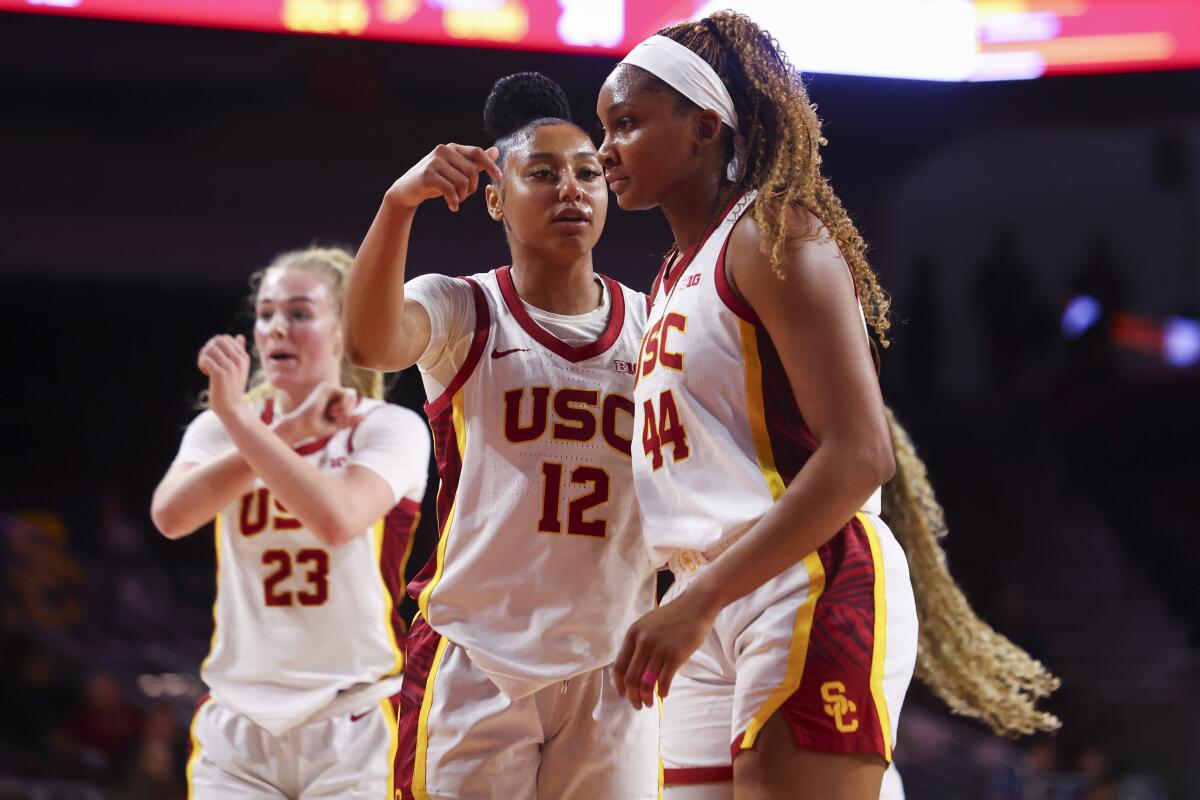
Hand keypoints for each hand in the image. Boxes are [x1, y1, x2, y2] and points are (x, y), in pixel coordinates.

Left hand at [198, 334, 250, 419]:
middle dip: (208, 348)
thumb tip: (239, 336)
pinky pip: (206, 359)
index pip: (225, 338)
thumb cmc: (233, 388)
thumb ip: (239, 351)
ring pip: (210, 349)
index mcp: (243, 357)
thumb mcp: (239, 368)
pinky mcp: (220, 374)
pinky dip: (202, 364)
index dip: (215, 345)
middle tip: (206, 360)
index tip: (214, 357)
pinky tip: (205, 372)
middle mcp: (239, 360)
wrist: (232, 408)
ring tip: (206, 367)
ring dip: (204, 356)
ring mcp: (230, 367)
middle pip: (217, 340)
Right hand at [277, 383, 361, 442]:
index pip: (352, 404)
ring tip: (334, 415)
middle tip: (336, 418)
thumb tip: (365, 417)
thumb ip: (350, 420)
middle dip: (349, 411)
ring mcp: (328, 389)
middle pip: (353, 399)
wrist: (303, 427)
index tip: (338, 421)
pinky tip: (332, 410)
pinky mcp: (327, 388)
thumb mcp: (338, 425)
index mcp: (332, 400)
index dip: (349, 414)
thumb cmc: (317, 427)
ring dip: (346, 409)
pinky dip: (343, 406)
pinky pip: (346, 395)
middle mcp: (330, 392)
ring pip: (351, 397)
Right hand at [387, 143, 501, 212]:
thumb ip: (475, 162)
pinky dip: (454, 201)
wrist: (407, 190)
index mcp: (452, 148)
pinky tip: (453, 207)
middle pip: (472, 170)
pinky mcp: (427, 175)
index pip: (477, 152)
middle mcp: (443, 151)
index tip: (498, 177)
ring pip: (462, 182)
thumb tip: (496, 151)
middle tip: (463, 196)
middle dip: (472, 188)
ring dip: (462, 196)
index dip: (490, 165)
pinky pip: (450, 190)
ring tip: (456, 200)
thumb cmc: (435, 181)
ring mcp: (434, 162)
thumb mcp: (456, 171)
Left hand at [613, 586, 719, 708]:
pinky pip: (664, 681)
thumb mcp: (647, 625)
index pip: (619, 666)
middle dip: (632, 696)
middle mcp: (643, 641)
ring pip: (646, 683)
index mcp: (633, 634)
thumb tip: (630, 671)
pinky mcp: (675, 655)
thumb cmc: (672, 618)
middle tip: (637, 705)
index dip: (619, 684)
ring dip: (646, 698)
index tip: (623, 694)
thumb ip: (638, 644)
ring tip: (650, 703)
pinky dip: (662, 692)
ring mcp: (659, 648)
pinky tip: (663, 694)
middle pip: (630, 678)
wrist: (695, 606)